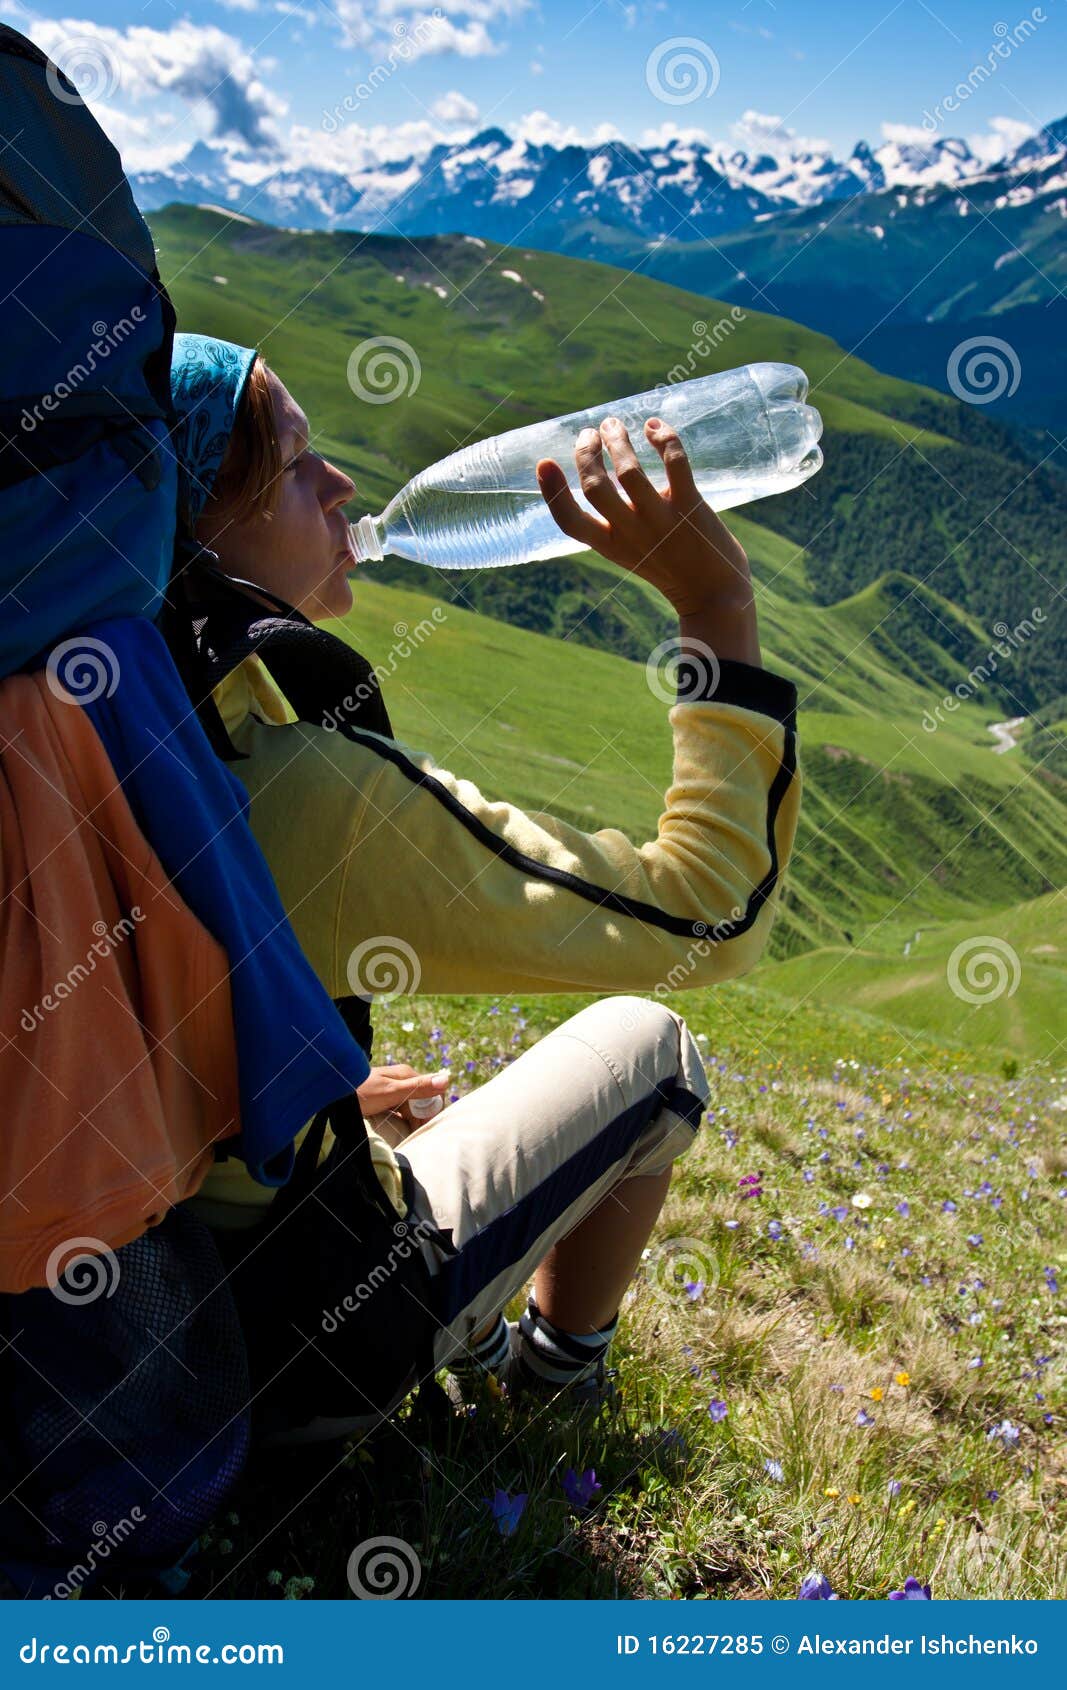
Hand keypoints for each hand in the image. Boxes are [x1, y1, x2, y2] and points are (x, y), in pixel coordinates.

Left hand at [356, 1063, 450, 1134]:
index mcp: (407, 1074)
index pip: (432, 1091)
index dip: (433, 1108)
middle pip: (422, 1100)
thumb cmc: (361, 1092)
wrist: (332, 1094)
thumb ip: (418, 1088)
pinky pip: (400, 1110)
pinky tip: (403, 1131)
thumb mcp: (392, 1092)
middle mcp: (402, 1079)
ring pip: (411, 1106)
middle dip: (424, 1116)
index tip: (429, 1125)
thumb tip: (447, 1079)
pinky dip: (403, 1120)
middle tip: (420, 1134)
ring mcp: (392, 1089)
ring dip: (414, 1120)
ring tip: (413, 1136)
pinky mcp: (384, 1099)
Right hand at [536, 416, 751, 619]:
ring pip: (629, 471)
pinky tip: (654, 426)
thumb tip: (607, 474)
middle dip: (586, 453)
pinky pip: (674, 462)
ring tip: (613, 423)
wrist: (713, 596)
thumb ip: (617, 522)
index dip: (552, 492)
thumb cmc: (671, 567)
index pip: (570, 522)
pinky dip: (662, 438)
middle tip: (590, 433)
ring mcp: (660, 520)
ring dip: (617, 440)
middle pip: (595, 487)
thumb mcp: (631, 550)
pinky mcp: (690, 507)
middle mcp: (631, 533)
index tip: (544, 463)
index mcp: (611, 545)